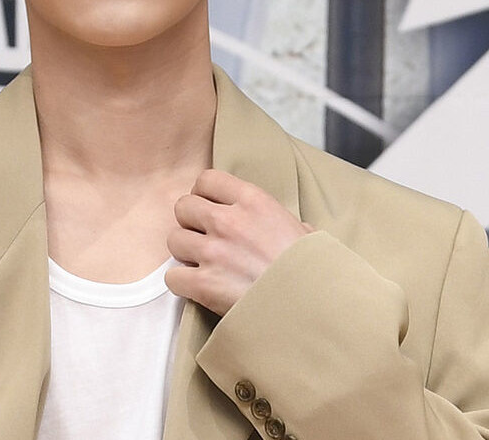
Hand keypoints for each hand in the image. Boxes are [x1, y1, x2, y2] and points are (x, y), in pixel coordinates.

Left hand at [165, 168, 313, 314]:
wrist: (315, 309)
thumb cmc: (314, 273)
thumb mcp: (305, 234)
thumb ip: (288, 224)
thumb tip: (299, 229)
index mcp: (254, 201)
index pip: (207, 179)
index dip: (205, 195)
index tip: (211, 208)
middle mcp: (229, 221)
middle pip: (184, 207)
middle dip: (191, 223)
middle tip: (205, 239)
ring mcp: (214, 251)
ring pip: (174, 240)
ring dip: (185, 253)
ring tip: (204, 265)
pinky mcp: (204, 283)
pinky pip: (172, 276)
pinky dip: (182, 284)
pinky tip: (199, 288)